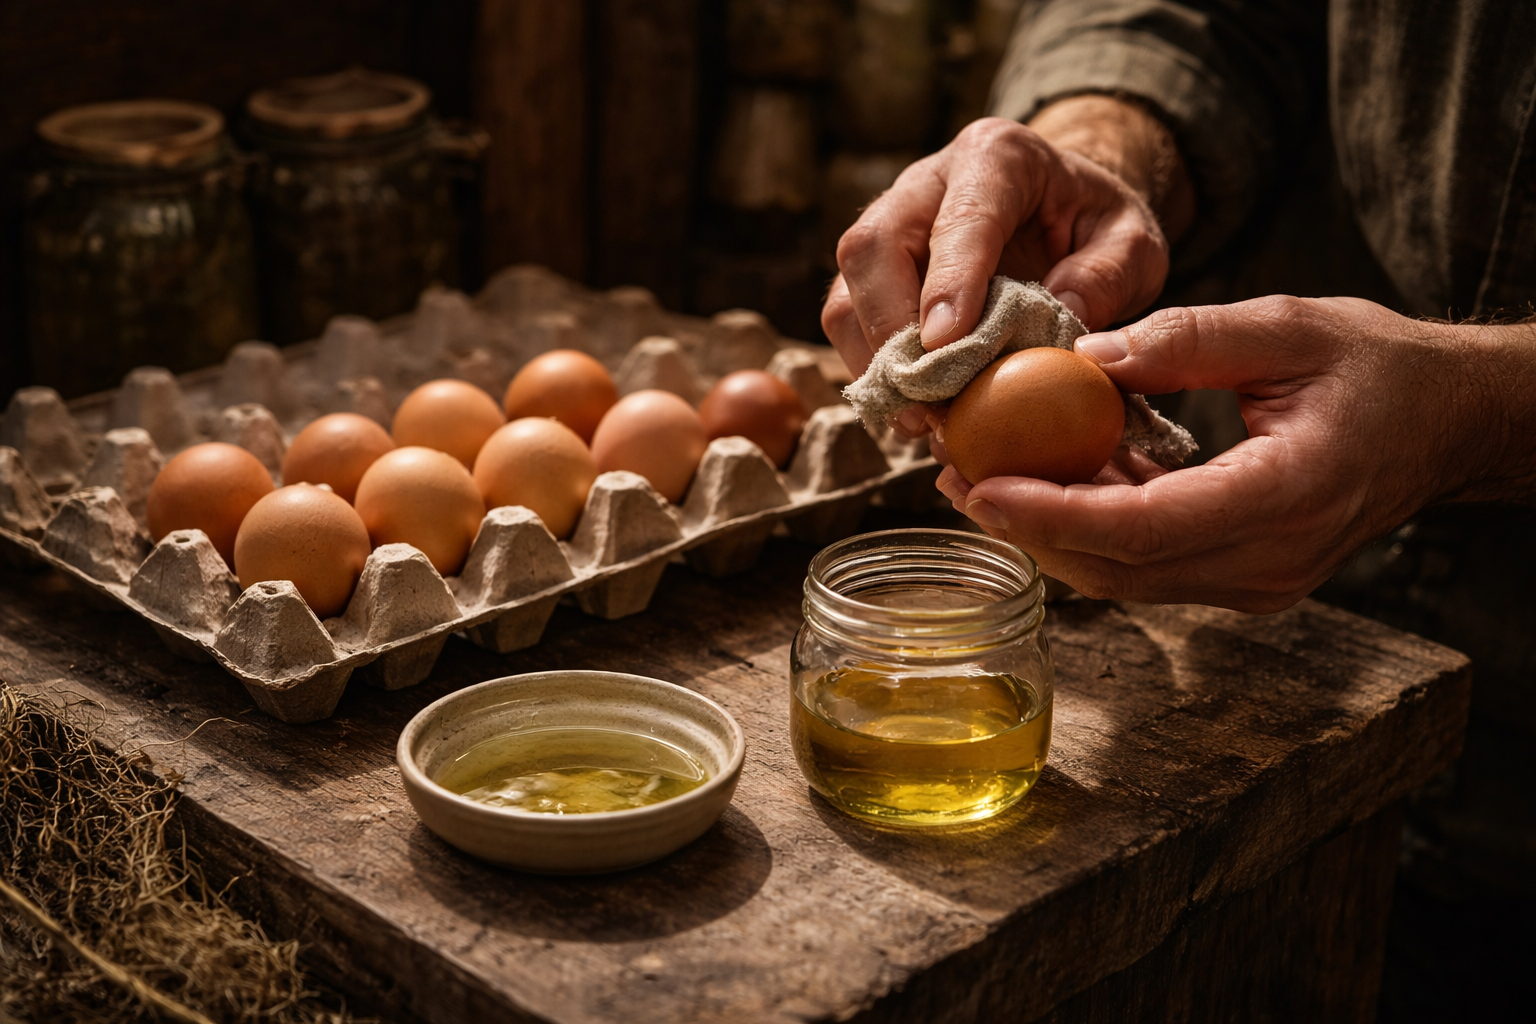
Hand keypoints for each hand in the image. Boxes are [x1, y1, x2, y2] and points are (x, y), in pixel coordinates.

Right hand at [822, 107, 1182, 434]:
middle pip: (872, 249)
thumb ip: (1108, 277)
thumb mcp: (1133, 241)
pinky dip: (874, 373)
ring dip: (875, 362)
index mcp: (997, 157)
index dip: (949, 282)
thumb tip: (1062, 327)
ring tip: (921, 419)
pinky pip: (848, 323)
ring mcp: (888, 227)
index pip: (961, 216)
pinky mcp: (872, 274)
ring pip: (846, 292)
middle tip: (930, 397)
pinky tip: (913, 412)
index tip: (948, 344)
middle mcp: (925, 185)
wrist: (1061, 211)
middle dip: (891, 329)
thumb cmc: (1095, 225)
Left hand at [937, 296, 1535, 611]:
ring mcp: (1256, 581)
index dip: (1055, 515)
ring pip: (1124, 576)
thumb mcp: (1292, 325)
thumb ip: (1190, 339)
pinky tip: (1046, 478)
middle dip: (1028, 528)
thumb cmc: (1380, 370)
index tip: (982, 487)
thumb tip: (1089, 357)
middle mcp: (1269, 561)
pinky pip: (1147, 564)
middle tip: (955, 473)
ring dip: (1048, 532)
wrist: (1447, 425)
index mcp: (1287, 497)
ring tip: (979, 475)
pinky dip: (1091, 527)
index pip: (1147, 528)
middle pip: (1119, 567)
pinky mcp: (1241, 576)